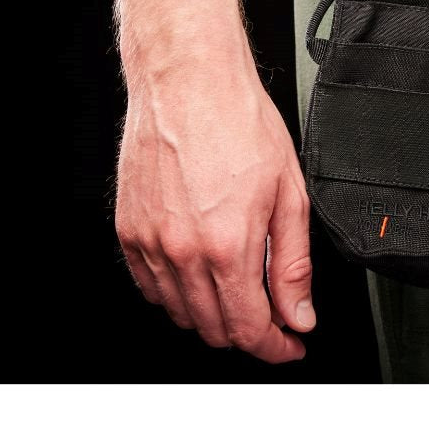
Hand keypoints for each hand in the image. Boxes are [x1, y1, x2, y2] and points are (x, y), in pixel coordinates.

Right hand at [115, 54, 313, 362]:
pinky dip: (174, 295)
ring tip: (236, 294)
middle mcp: (184, 251)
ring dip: (212, 317)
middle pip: (214, 329)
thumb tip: (299, 313)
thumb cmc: (238, 122)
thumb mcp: (289, 194)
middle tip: (271, 318)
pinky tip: (196, 277)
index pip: (250, 329)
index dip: (275, 347)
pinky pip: (148, 287)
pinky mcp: (129, 229)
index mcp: (229, 246)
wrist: (188, 80)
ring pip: (179, 314)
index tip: (289, 343)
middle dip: (248, 333)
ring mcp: (151, 242)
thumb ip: (293, 265)